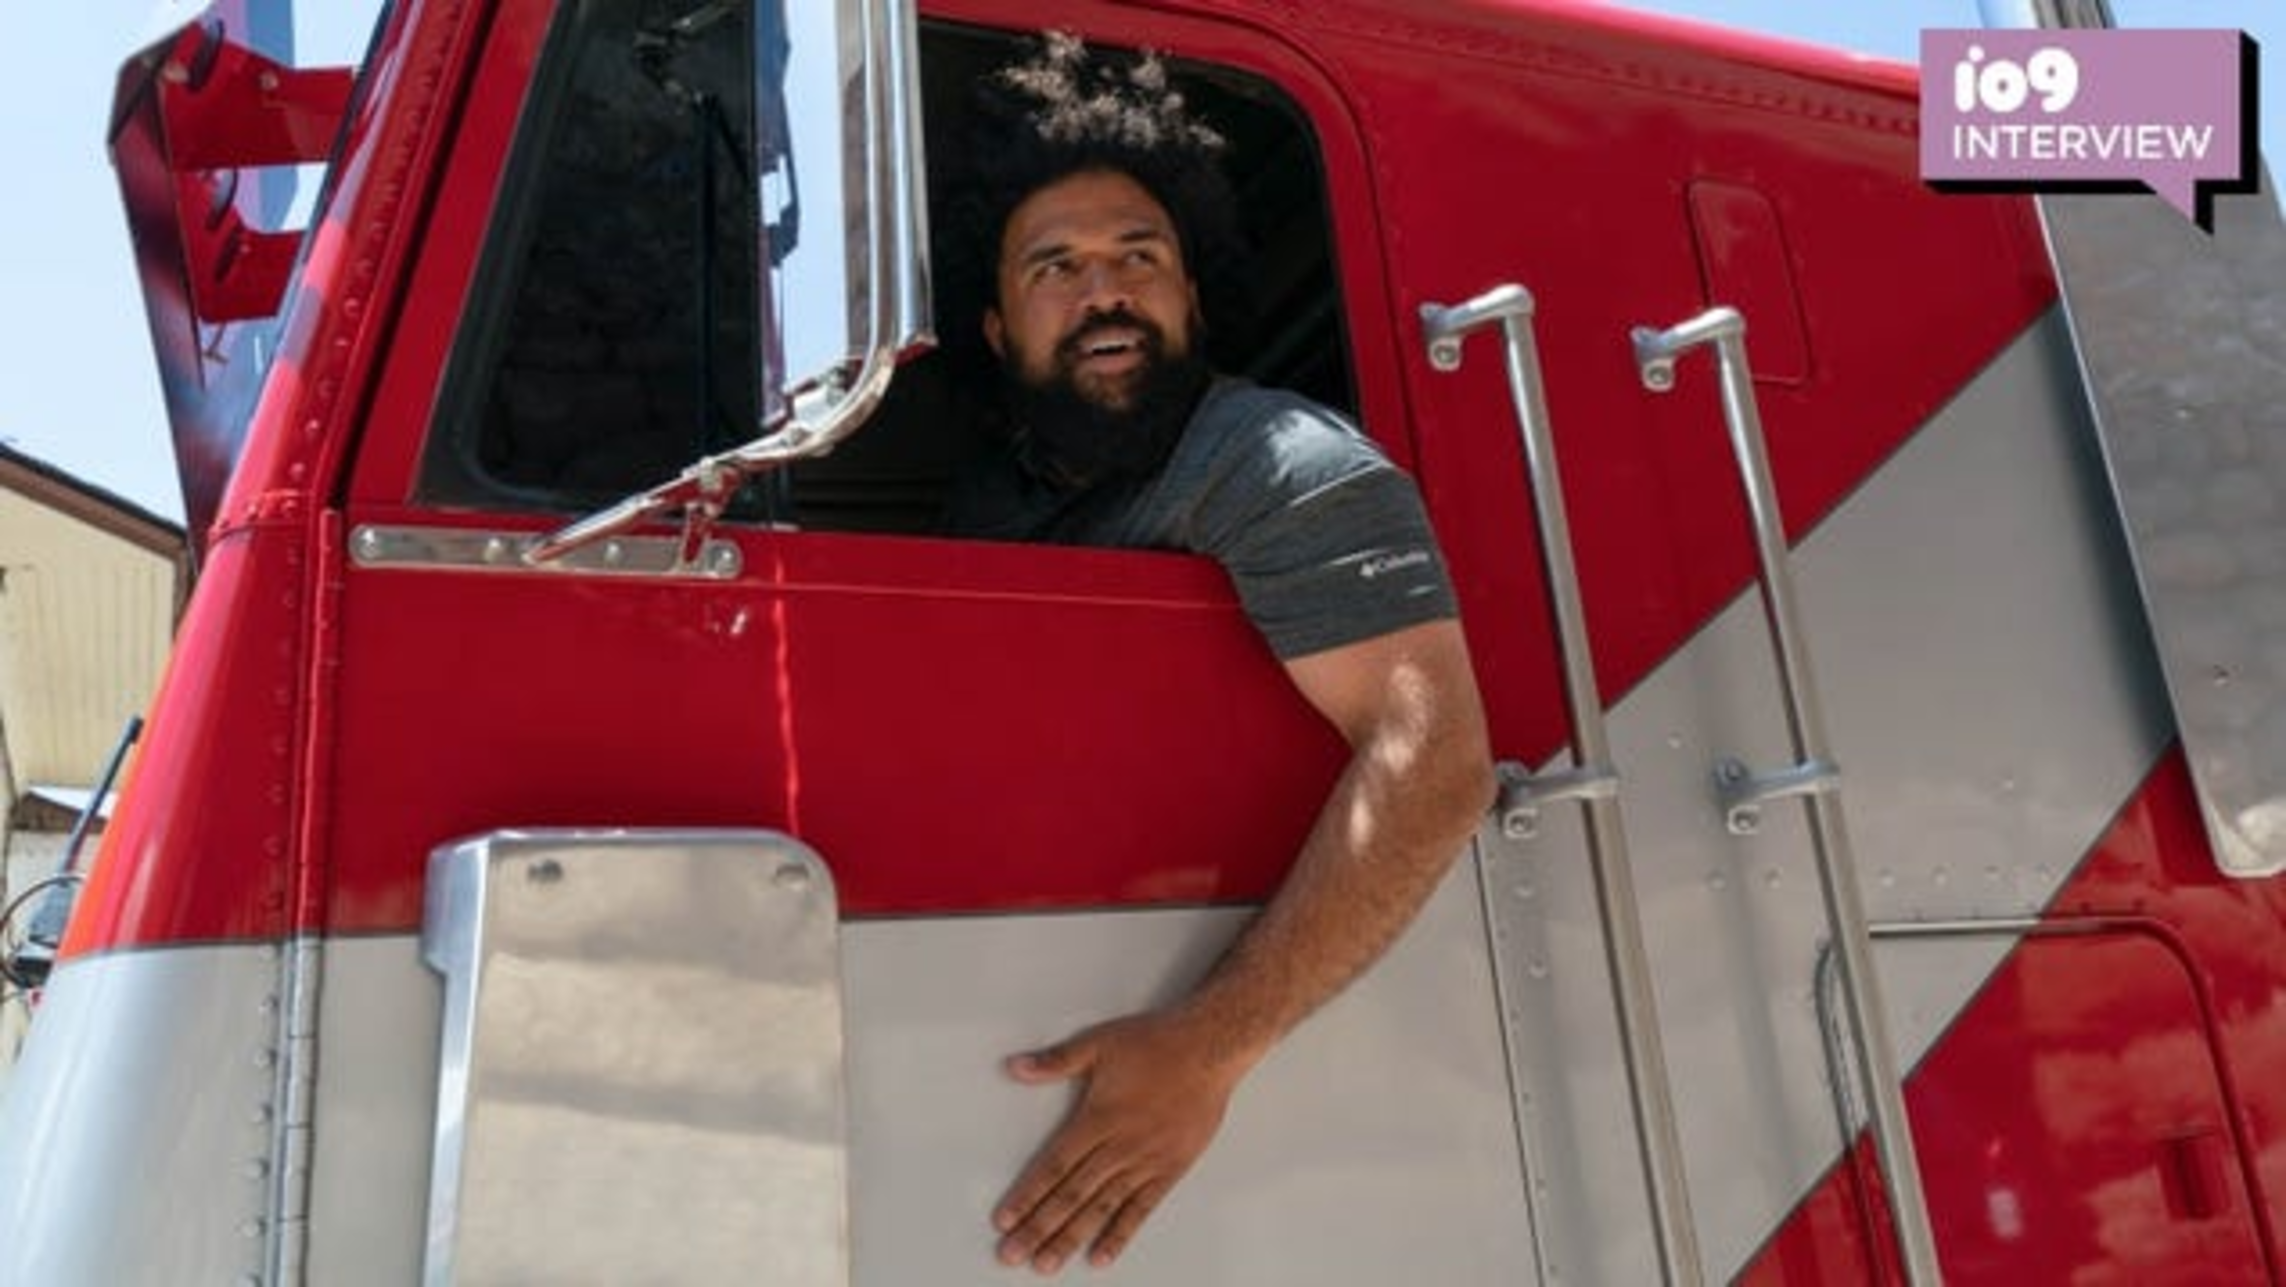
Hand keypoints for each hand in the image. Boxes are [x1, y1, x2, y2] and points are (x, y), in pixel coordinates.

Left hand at [994, 1010, 1250, 1273]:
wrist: (1210, 1049)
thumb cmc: (1155, 1043)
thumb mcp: (1099, 1043)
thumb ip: (1056, 1061)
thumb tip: (1015, 1067)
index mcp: (1098, 1118)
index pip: (1054, 1166)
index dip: (1027, 1195)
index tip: (1004, 1220)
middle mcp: (1120, 1146)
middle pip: (1072, 1195)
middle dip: (1038, 1227)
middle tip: (1012, 1254)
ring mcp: (1146, 1162)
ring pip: (1102, 1208)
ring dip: (1072, 1237)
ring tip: (1047, 1263)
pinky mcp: (1170, 1169)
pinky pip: (1141, 1209)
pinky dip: (1120, 1234)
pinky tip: (1100, 1256)